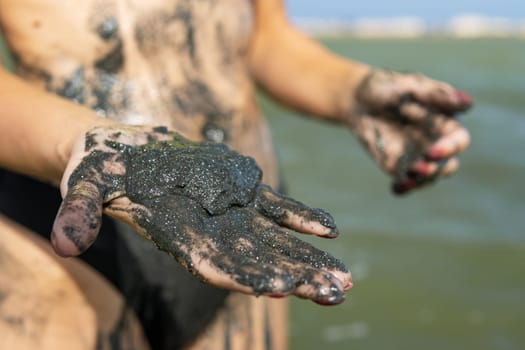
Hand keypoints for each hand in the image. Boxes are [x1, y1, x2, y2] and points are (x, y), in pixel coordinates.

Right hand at [51, 125, 351, 304]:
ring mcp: (229, 212)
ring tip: (343, 280)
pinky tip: (330, 228)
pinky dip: (301, 215)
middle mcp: (209, 231)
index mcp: (177, 235)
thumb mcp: (84, 187)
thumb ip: (80, 213)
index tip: (278, 287)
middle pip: (256, 261)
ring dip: (308, 258)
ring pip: (274, 240)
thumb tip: (63, 241)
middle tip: (335, 293)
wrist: (126, 154)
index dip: (244, 275)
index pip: (214, 264)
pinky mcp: (239, 190)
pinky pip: (275, 205)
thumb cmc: (102, 171)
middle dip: (295, 277)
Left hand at [351, 69, 471, 193]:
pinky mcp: (398, 166)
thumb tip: (468, 103)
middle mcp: (436, 143)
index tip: (434, 150)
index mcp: (446, 123)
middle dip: (438, 169)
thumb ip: (436, 95)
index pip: (459, 140)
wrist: (359, 100)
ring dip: (421, 181)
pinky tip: (395, 189)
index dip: (451, 148)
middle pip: (448, 164)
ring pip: (428, 177)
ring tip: (407, 180)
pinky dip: (403, 187)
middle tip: (423, 167)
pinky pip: (405, 182)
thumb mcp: (410, 85)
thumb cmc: (390, 87)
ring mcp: (418, 157)